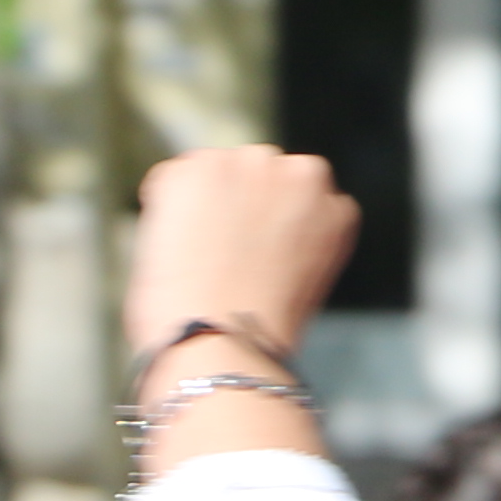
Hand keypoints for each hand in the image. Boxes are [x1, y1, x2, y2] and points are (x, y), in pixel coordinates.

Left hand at [118, 147, 358, 383]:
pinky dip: (164, 207)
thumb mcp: (303, 281)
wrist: (224, 336)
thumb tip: (250, 229)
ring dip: (204, 200)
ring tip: (198, 254)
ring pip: (217, 170)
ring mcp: (251, 165)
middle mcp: (302, 176)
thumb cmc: (256, 332)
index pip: (297, 194)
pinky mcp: (202, 165)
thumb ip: (289, 240)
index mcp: (335, 210)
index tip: (251, 249)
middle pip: (259, 172)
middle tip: (220, 252)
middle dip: (238, 201)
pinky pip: (172, 178)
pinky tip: (175, 247)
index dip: (267, 222)